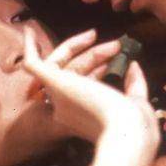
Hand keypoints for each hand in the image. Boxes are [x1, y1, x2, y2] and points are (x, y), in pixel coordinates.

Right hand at [24, 28, 158, 146]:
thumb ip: (133, 84)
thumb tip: (131, 64)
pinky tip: (29, 31)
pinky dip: (29, 48)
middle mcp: (64, 107)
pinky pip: (33, 64)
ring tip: (95, 34)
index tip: (117, 57)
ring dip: (74, 46)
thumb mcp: (136, 102)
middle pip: (72, 72)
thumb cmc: (134, 124)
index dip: (97, 69)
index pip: (83, 86)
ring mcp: (56, 95)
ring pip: (57, 64)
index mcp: (82, 117)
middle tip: (116, 45)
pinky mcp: (53, 82)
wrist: (126, 133)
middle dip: (93, 56)